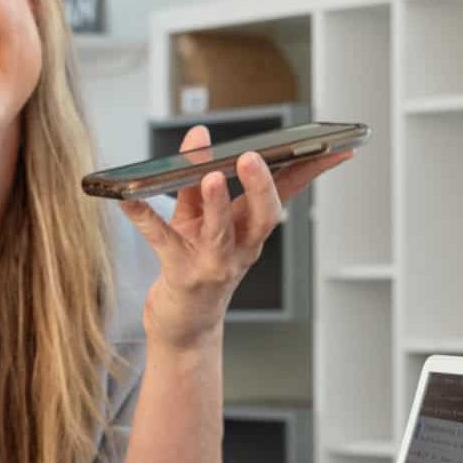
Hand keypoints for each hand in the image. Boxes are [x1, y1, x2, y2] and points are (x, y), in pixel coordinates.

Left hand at [120, 126, 352, 348]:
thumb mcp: (197, 217)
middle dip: (262, 186)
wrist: (183, 327)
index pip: (286, 194)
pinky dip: (143, 217)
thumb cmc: (193, 266)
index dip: (311, 171)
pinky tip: (127, 199)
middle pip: (263, 216)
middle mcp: (239, 247)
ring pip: (221, 232)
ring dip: (216, 203)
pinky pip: (161, 240)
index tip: (335, 148)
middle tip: (252, 158)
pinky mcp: (181, 274)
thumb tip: (198, 134)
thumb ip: (196, 174)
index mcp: (249, 229)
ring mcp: (213, 263)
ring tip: (210, 178)